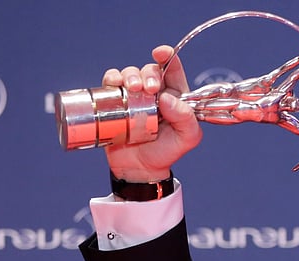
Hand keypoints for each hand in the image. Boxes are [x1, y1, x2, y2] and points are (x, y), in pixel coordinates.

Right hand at [102, 45, 201, 183]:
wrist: (140, 170)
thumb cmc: (166, 152)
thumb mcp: (187, 138)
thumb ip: (185, 118)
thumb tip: (166, 98)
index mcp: (174, 95)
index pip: (172, 69)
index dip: (168, 56)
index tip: (161, 53)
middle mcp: (153, 93)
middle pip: (149, 69)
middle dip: (148, 73)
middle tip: (150, 88)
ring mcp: (133, 97)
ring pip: (129, 73)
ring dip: (129, 75)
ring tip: (132, 89)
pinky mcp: (115, 103)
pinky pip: (110, 83)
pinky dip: (111, 80)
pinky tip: (114, 86)